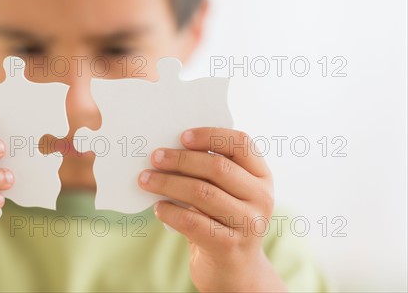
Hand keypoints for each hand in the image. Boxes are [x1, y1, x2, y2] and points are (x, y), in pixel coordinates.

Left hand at [138, 127, 286, 291]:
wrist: (234, 270)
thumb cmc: (221, 221)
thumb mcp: (226, 193)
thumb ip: (210, 172)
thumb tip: (167, 149)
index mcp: (261, 176)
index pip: (241, 144)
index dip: (210, 135)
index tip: (182, 136)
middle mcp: (261, 198)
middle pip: (217, 167)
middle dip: (180, 159)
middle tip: (155, 157)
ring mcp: (248, 224)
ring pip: (202, 193)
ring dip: (168, 183)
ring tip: (146, 180)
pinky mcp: (229, 246)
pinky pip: (192, 222)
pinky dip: (170, 211)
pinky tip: (158, 207)